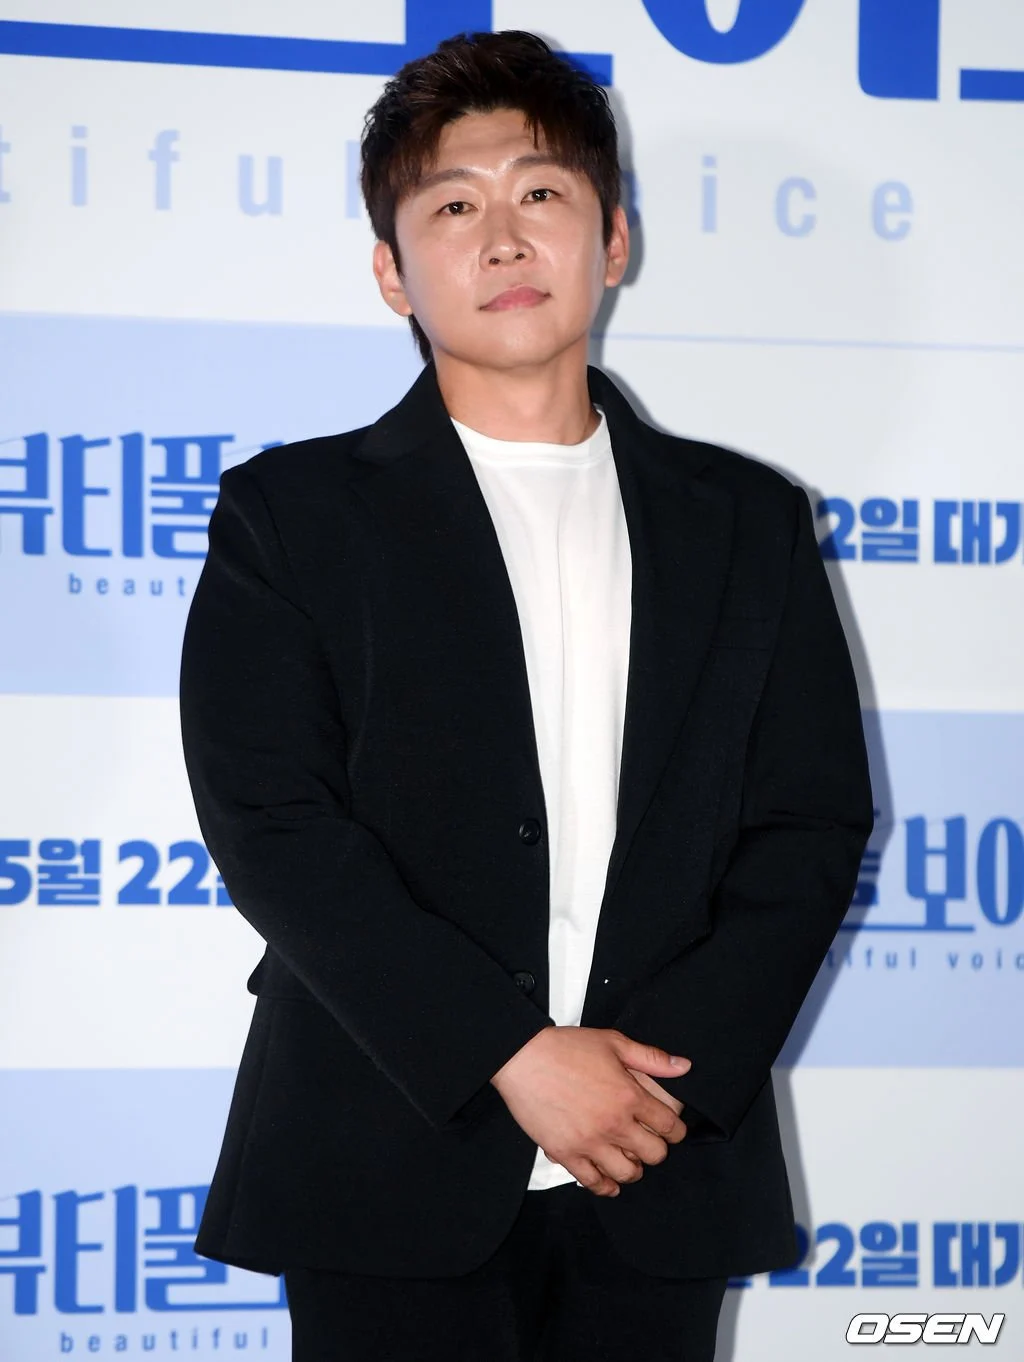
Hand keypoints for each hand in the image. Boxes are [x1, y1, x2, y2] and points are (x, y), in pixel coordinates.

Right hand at [490, 1026, 689, 1196]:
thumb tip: (683, 1066)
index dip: (676, 1129)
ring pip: (627, 1174)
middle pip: (654, 1155)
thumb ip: (650, 1057)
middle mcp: (613, 1124)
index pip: (669, 1126)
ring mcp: (589, 1142)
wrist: (523, 1058)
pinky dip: (605, 1185)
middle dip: (657, 1149)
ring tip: (628, 1159)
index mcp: (628, 1096)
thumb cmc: (566, 1048)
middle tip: (649, 1141)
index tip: (671, 1129)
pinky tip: (608, 1179)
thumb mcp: (613, 1042)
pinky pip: (593, 1182)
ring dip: (633, 1169)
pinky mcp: (565, 1153)